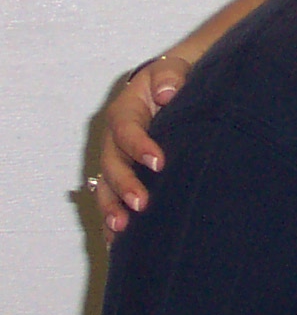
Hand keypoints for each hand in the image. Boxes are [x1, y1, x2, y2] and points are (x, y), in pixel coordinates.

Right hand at [92, 56, 187, 234]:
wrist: (170, 87)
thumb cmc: (173, 80)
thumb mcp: (171, 70)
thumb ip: (169, 77)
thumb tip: (166, 91)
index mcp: (125, 113)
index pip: (127, 131)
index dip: (140, 147)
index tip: (159, 162)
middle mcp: (114, 140)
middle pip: (112, 164)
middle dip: (124, 186)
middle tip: (141, 204)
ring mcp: (116, 160)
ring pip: (106, 187)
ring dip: (112, 208)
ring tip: (121, 229)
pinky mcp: (124, 175)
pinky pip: (113, 199)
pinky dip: (113, 220)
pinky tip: (117, 244)